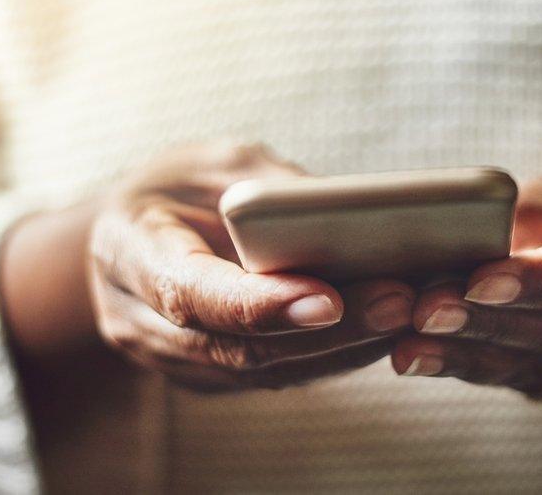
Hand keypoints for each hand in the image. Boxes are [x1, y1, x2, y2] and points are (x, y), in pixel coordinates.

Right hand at [87, 143, 414, 391]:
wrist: (132, 237)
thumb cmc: (178, 187)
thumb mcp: (216, 163)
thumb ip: (271, 192)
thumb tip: (353, 219)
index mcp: (128, 250)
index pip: (190, 293)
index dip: (258, 303)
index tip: (327, 299)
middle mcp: (141, 321)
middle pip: (240, 347)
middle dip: (328, 330)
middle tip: (400, 301)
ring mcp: (174, 361)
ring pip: (267, 372)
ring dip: (346, 348)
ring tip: (413, 313)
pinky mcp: (211, 377)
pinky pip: (279, 375)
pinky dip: (337, 355)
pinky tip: (389, 329)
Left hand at [391, 173, 541, 398]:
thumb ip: (535, 215)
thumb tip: (468, 241)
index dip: (538, 281)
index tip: (477, 280)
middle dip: (485, 322)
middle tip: (424, 310)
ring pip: (534, 368)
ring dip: (464, 358)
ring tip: (407, 348)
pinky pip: (518, 380)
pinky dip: (464, 367)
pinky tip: (415, 357)